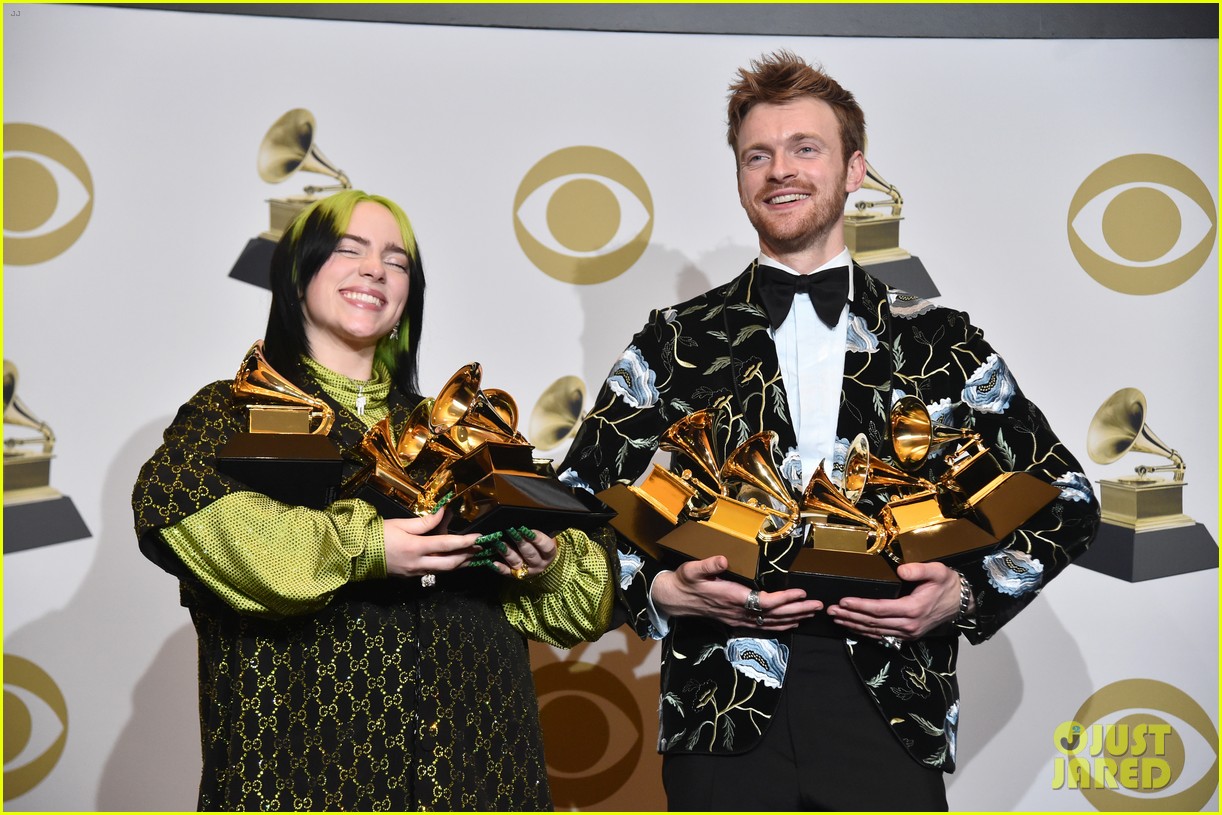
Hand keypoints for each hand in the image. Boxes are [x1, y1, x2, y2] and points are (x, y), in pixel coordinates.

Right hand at [383, 510, 479, 577]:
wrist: (356, 555)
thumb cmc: (377, 535)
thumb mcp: (401, 524)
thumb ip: (425, 522)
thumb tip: (444, 513)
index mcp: (415, 547)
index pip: (446, 545)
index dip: (465, 541)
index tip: (479, 537)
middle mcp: (418, 563)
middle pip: (450, 563)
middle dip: (468, 556)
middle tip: (481, 549)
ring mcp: (415, 573)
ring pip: (443, 570)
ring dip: (460, 564)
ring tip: (474, 557)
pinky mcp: (411, 577)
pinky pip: (434, 572)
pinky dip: (446, 566)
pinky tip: (454, 561)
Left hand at [494, 527, 556, 579]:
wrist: (543, 565)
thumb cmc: (542, 547)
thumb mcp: (546, 540)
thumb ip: (538, 533)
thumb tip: (526, 525)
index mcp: (548, 555)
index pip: (545, 546)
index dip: (537, 538)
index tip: (527, 529)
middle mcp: (539, 564)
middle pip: (530, 553)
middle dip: (520, 541)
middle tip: (511, 531)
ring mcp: (527, 571)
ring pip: (517, 562)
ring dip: (507, 552)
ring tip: (498, 543)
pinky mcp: (516, 575)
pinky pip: (508, 572)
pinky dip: (500, 568)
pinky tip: (493, 563)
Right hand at [651, 556, 822, 631]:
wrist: (674, 599)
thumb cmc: (684, 581)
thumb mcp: (692, 569)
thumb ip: (708, 565)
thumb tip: (723, 559)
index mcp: (731, 598)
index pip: (763, 602)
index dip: (784, 599)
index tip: (801, 592)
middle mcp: (737, 612)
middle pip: (773, 615)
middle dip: (798, 610)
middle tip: (819, 605)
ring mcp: (738, 619)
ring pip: (771, 623)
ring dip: (793, 619)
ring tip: (812, 614)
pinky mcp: (736, 621)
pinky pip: (763, 626)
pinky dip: (780, 625)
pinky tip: (791, 623)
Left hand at [827, 561, 963, 640]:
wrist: (963, 602)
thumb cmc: (948, 584)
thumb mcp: (938, 571)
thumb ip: (919, 569)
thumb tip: (900, 570)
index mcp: (913, 609)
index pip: (880, 609)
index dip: (860, 606)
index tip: (843, 601)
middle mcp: (909, 624)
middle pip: (873, 623)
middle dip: (850, 616)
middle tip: (830, 610)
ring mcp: (908, 632)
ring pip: (875, 631)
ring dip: (854, 625)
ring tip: (836, 618)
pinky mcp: (908, 635)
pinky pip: (883, 636)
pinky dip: (865, 633)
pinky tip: (853, 628)